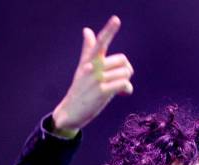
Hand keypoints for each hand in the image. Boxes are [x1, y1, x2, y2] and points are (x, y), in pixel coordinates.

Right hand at [52, 15, 133, 134]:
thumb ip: (88, 49)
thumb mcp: (82, 67)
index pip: (100, 42)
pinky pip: (124, 84)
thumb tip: (87, 30)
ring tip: (120, 89)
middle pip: (122, 60)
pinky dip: (127, 89)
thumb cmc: (80, 89)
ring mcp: (97, 79)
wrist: (71, 111)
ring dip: (127, 82)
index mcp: (90, 60)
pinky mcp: (102, 92)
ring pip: (125, 73)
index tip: (116, 19)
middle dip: (126, 70)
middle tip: (121, 78)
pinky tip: (123, 94)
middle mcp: (93, 67)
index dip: (109, 30)